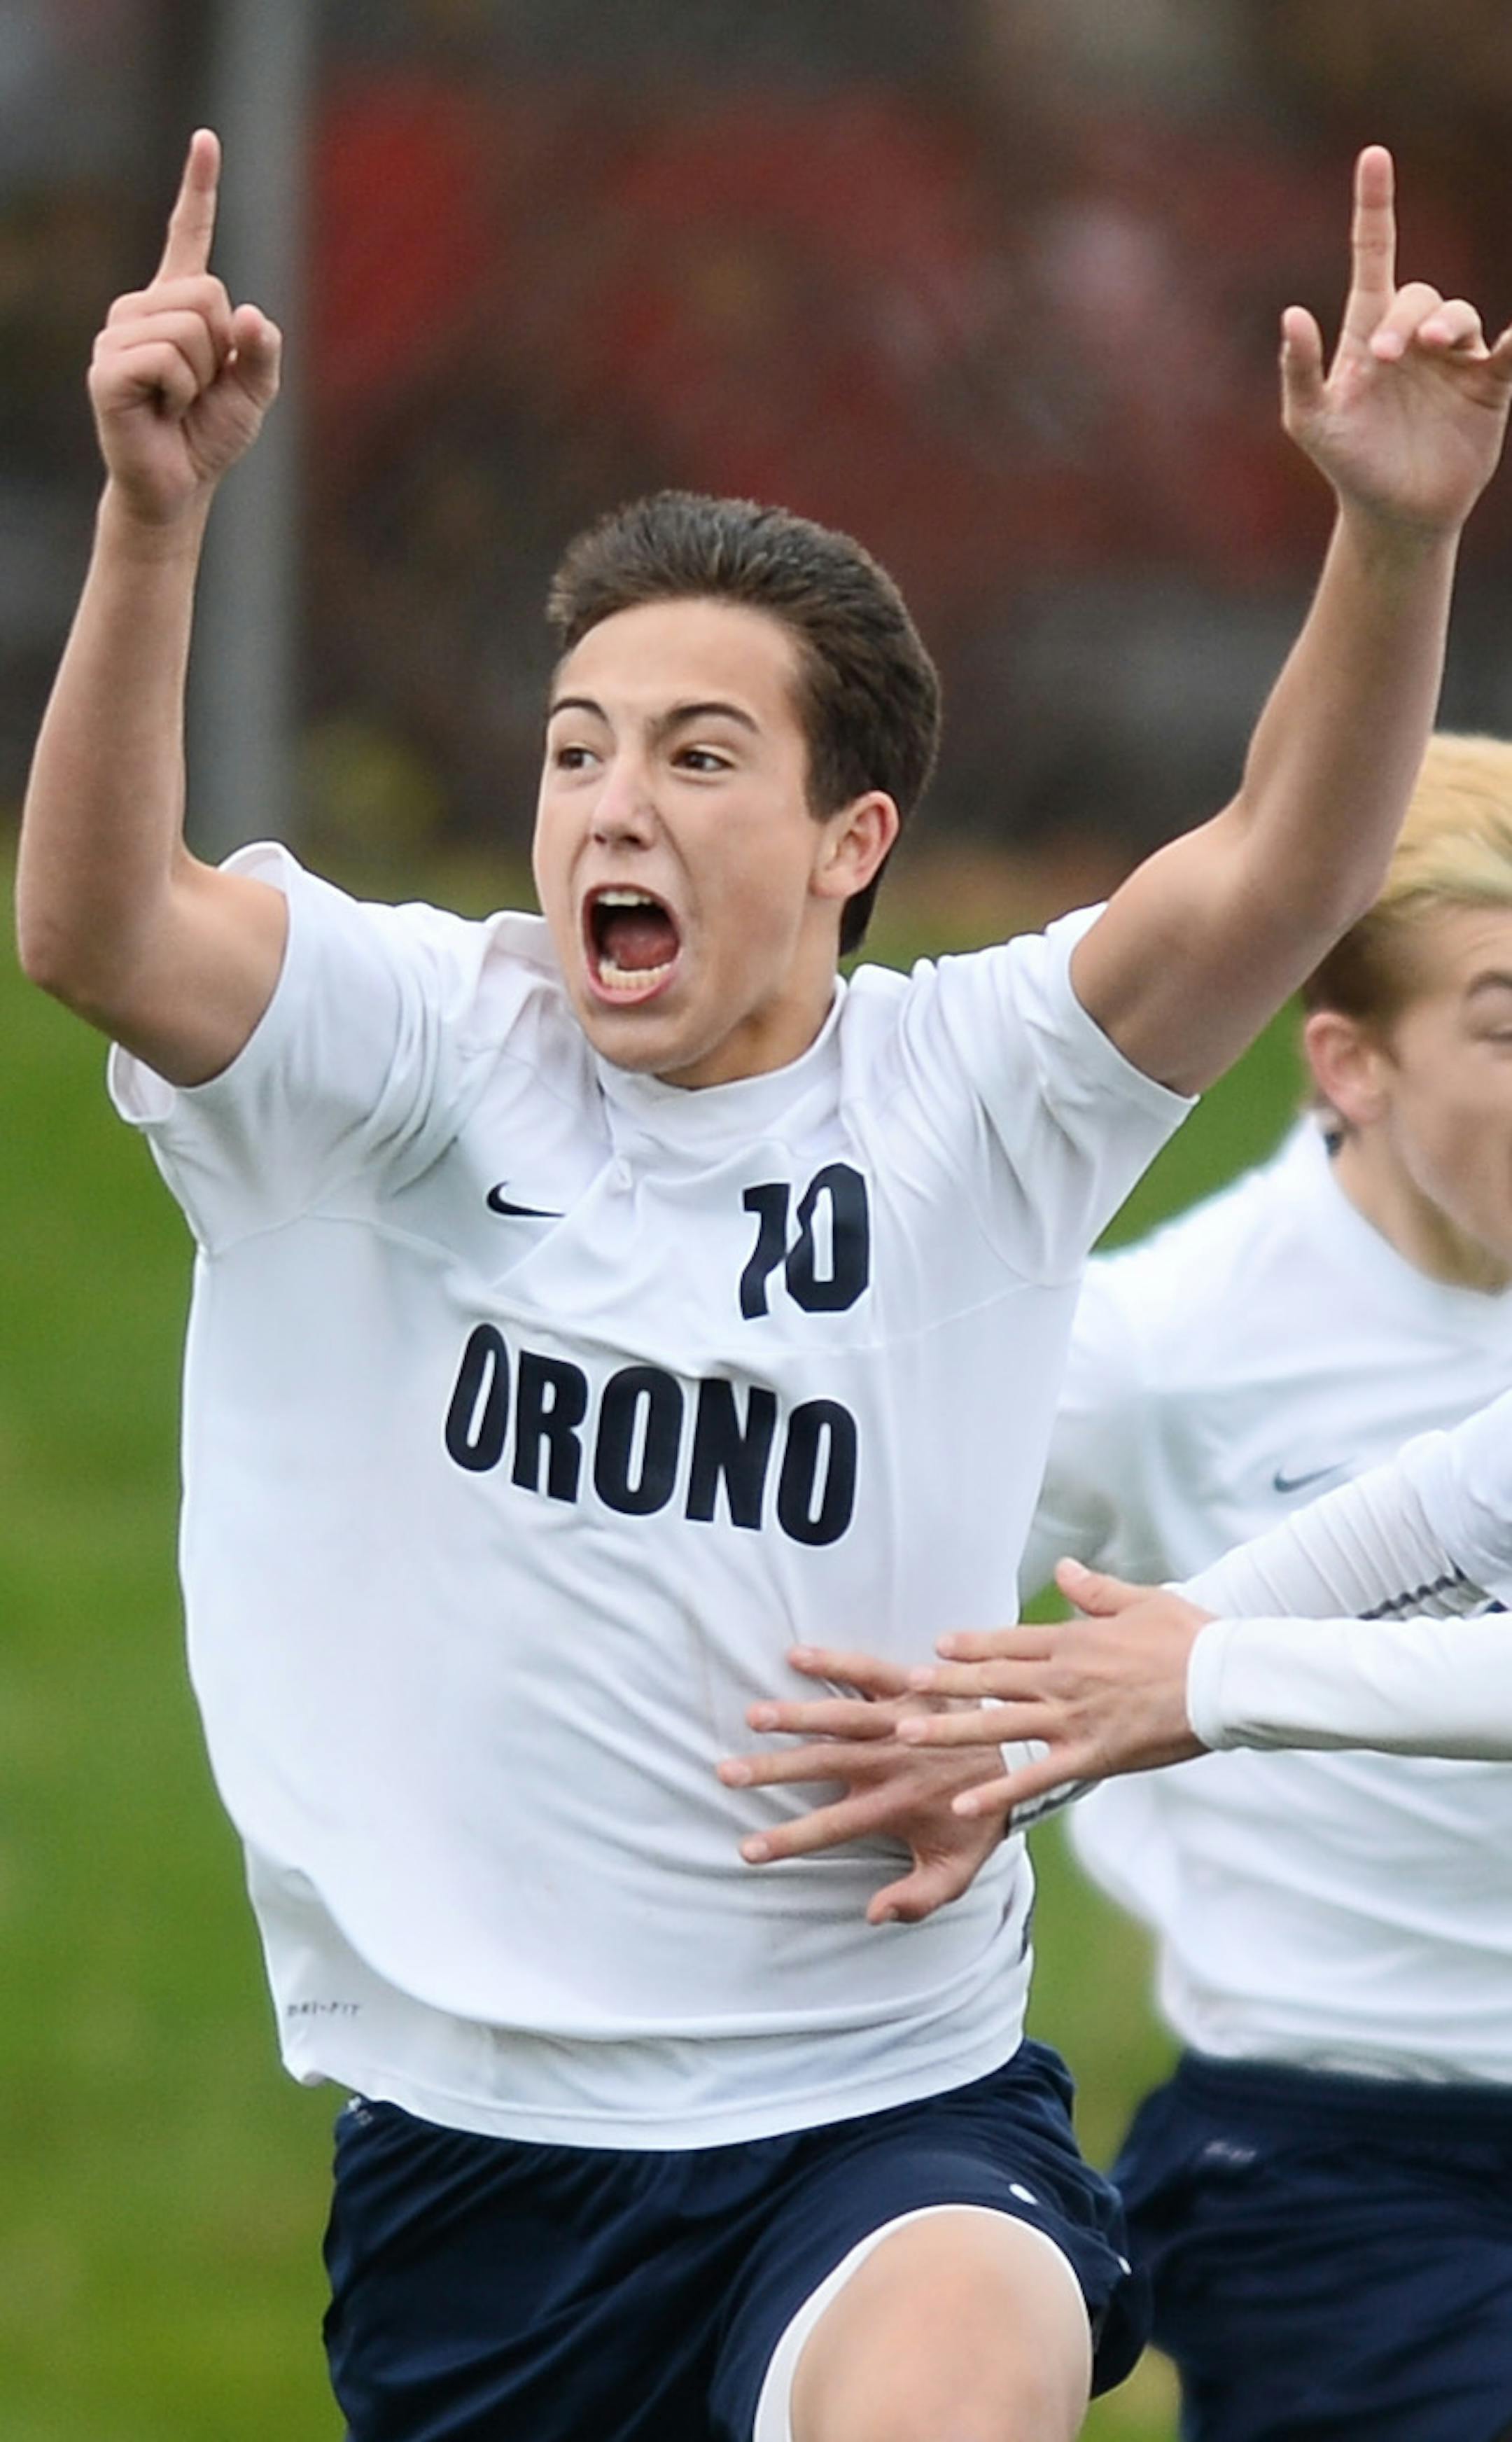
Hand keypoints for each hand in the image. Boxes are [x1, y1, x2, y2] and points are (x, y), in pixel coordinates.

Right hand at [89, 129, 281, 526]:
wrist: (178, 487)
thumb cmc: (209, 436)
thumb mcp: (254, 393)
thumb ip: (262, 353)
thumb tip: (253, 317)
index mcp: (176, 306)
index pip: (188, 238)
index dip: (198, 189)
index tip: (206, 140)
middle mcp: (141, 310)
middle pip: (209, 294)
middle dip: (222, 350)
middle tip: (198, 389)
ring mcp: (118, 336)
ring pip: (191, 327)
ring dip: (201, 376)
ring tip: (179, 403)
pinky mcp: (107, 369)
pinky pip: (166, 359)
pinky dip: (179, 393)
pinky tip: (161, 411)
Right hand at [717, 1647, 1005, 1924]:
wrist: (1025, 1759)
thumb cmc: (978, 1819)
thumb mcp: (957, 1872)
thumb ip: (917, 1898)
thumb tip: (873, 1914)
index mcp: (896, 1806)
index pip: (831, 1829)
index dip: (788, 1840)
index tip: (746, 1850)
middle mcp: (892, 1762)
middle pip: (823, 1766)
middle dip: (773, 1770)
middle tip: (726, 1772)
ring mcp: (902, 1721)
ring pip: (841, 1719)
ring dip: (796, 1716)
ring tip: (754, 1716)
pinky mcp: (914, 1686)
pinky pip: (871, 1670)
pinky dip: (837, 1661)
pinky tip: (796, 1654)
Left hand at [893, 1563, 1211, 1829]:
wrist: (1226, 1680)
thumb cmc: (1191, 1638)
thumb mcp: (1141, 1600)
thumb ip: (1094, 1590)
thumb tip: (1062, 1569)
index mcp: (1074, 1642)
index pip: (1010, 1642)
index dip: (972, 1645)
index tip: (939, 1646)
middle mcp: (1063, 1680)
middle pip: (992, 1682)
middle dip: (945, 1685)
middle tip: (904, 1687)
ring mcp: (1073, 1720)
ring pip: (999, 1726)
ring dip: (951, 1730)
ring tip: (909, 1734)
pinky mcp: (1091, 1757)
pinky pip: (1035, 1778)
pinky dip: (998, 1791)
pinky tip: (964, 1804)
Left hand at [1282, 145, 1511, 535]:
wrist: (1392, 513)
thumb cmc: (1347, 464)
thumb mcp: (1310, 422)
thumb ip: (1298, 370)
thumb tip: (1291, 314)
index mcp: (1368, 333)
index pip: (1373, 256)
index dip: (1374, 207)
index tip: (1374, 157)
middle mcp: (1414, 337)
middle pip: (1420, 295)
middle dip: (1406, 318)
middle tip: (1389, 356)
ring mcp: (1455, 359)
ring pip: (1461, 315)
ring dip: (1448, 324)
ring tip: (1431, 350)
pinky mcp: (1489, 386)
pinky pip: (1510, 353)